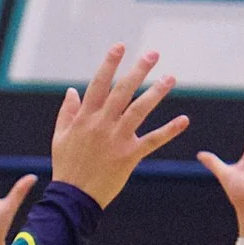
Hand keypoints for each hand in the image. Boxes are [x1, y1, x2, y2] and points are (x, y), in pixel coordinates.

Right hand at [48, 45, 187, 207]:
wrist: (73, 198)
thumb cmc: (66, 166)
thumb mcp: (59, 137)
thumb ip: (67, 112)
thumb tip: (72, 90)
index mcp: (85, 117)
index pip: (99, 84)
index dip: (110, 64)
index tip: (121, 46)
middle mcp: (101, 124)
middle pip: (122, 91)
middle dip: (138, 71)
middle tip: (153, 54)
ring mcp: (116, 140)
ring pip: (139, 110)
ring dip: (156, 93)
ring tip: (171, 78)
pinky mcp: (129, 156)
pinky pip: (152, 141)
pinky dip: (169, 131)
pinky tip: (184, 120)